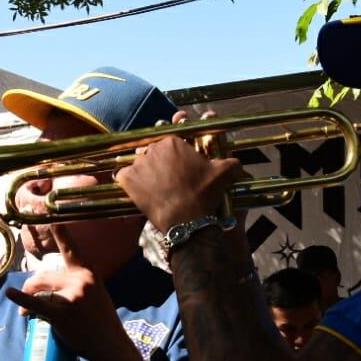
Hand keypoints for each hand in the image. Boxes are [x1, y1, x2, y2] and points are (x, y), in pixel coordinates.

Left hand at [4, 227, 130, 360]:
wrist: (112, 346)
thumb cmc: (103, 322)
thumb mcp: (96, 294)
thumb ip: (77, 284)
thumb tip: (47, 287)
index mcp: (89, 273)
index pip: (71, 249)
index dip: (60, 232)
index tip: (47, 214)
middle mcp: (81, 280)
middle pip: (44, 276)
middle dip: (31, 286)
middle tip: (25, 299)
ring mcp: (72, 296)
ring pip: (40, 291)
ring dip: (27, 300)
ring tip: (25, 314)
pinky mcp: (62, 313)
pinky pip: (36, 304)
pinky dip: (20, 300)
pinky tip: (10, 293)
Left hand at [115, 135, 242, 234]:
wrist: (187, 220)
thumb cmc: (204, 194)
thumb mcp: (225, 173)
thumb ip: (232, 162)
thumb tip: (237, 164)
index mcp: (174, 141)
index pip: (170, 142)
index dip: (175, 155)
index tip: (178, 166)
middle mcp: (153, 148)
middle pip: (154, 151)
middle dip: (160, 162)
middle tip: (168, 178)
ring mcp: (138, 163)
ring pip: (139, 162)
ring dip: (145, 171)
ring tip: (155, 185)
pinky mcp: (127, 179)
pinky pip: (123, 175)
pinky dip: (129, 181)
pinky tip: (138, 190)